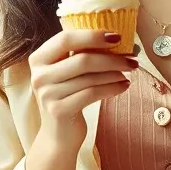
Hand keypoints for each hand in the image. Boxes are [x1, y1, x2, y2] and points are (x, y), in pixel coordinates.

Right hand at [28, 28, 138, 150]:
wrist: (58, 134)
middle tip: (132, 60)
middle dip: (112, 58)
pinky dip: (112, 88)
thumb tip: (116, 38)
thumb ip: (80, 54)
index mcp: (39, 58)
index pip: (65, 38)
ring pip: (90, 77)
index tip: (117, 36)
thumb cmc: (67, 97)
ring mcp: (47, 94)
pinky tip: (123, 86)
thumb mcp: (67, 73)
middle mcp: (39, 75)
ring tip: (129, 73)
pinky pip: (93, 93)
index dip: (92, 35)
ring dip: (115, 73)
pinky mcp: (59, 110)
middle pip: (81, 59)